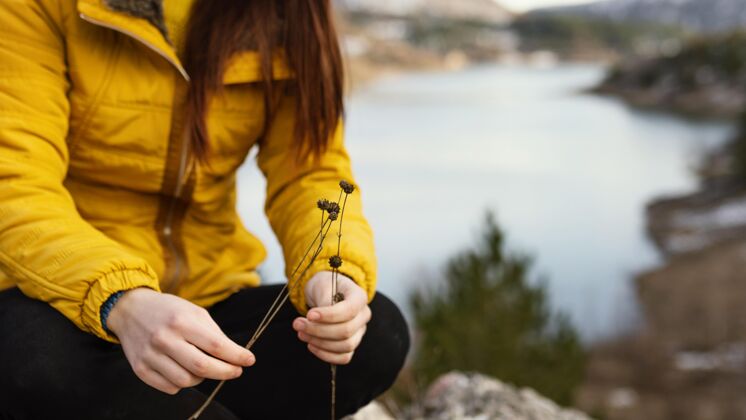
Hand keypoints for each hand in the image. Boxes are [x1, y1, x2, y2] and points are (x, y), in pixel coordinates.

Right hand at [107, 288, 254, 394]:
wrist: (130, 310)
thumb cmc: (169, 310)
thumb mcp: (194, 311)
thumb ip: (214, 333)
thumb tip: (234, 355)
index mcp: (181, 321)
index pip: (216, 345)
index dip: (237, 356)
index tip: (249, 360)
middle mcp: (164, 339)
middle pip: (202, 367)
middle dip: (226, 372)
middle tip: (236, 371)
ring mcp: (150, 356)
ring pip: (186, 381)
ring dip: (203, 378)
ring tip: (206, 367)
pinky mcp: (140, 369)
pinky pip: (170, 387)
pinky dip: (183, 383)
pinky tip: (185, 371)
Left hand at [293, 271, 370, 364]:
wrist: (326, 292)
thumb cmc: (325, 286)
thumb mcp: (323, 285)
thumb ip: (324, 301)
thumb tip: (318, 320)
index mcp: (359, 297)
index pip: (349, 310)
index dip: (329, 316)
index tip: (309, 315)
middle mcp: (363, 316)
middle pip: (346, 331)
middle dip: (318, 330)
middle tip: (298, 324)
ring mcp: (359, 332)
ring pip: (345, 346)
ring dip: (320, 343)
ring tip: (301, 333)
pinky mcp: (351, 344)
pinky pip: (343, 357)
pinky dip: (326, 355)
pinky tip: (311, 345)